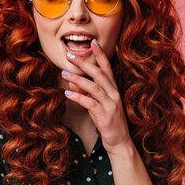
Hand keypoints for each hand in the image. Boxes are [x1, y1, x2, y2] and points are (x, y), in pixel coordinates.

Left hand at [62, 39, 132, 155]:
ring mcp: (110, 104)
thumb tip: (73, 82)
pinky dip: (78, 97)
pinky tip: (67, 93)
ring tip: (64, 73)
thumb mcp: (96, 105)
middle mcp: (114, 94)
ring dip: (78, 79)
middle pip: (99, 73)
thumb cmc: (108, 122)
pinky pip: (90, 103)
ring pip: (93, 86)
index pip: (107, 68)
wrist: (120, 142)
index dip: (101, 54)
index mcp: (114, 89)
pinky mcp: (105, 115)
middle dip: (84, 63)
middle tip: (70, 55)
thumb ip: (86, 93)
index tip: (93, 42)